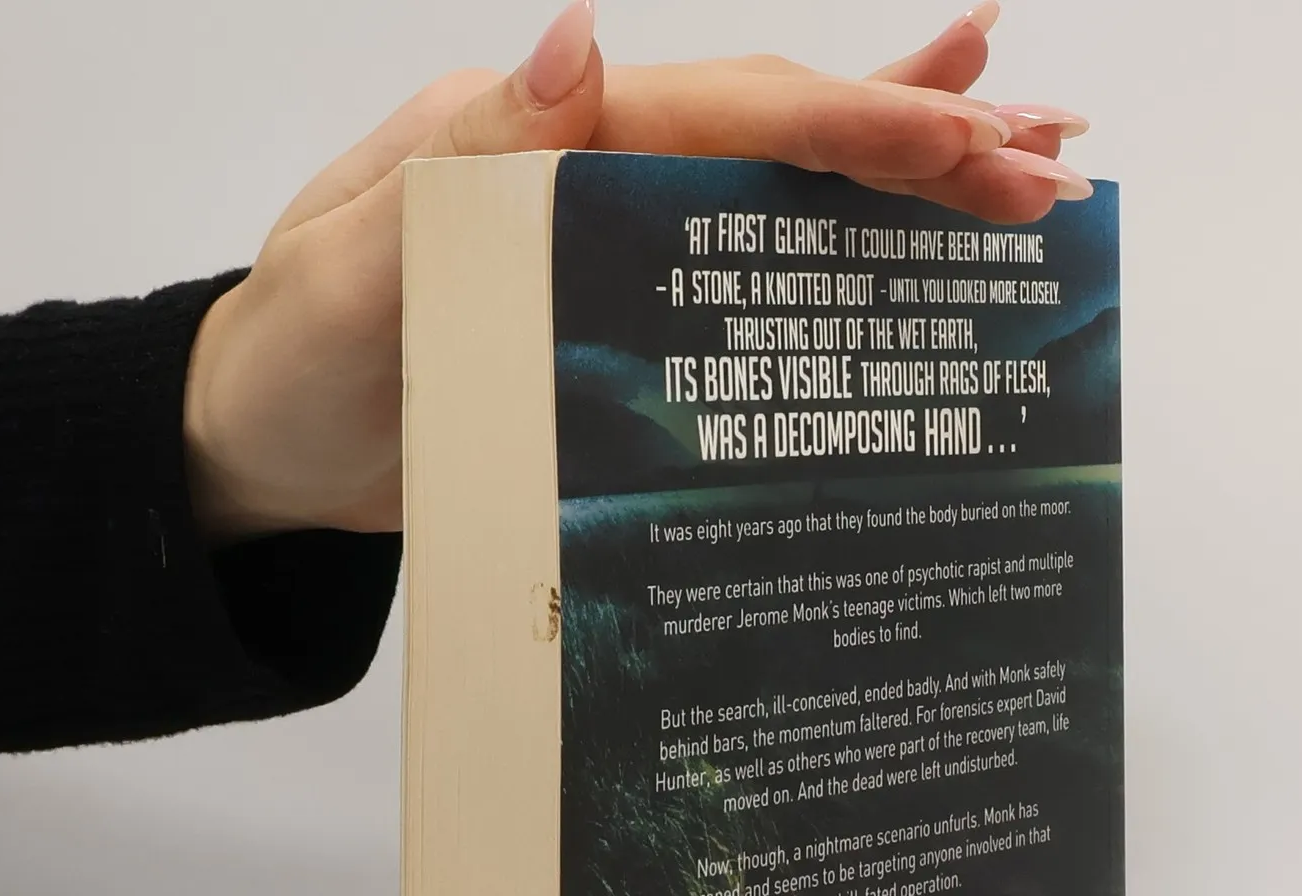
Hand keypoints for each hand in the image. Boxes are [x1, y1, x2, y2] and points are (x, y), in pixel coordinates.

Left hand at [184, 1, 1089, 542]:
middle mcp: (588, 167)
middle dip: (916, 138)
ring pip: (777, 190)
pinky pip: (737, 275)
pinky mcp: (613, 315)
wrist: (255, 448)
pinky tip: (894, 251)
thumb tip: (579, 41)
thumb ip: (468, 162)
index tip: (962, 138)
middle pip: (775, 134)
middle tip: (1047, 154)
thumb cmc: (287, 360)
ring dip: (901, 176)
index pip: (717, 111)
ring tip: (1029, 157)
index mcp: (535, 135)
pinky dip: (824, 254)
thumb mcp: (352, 262)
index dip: (845, 122)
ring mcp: (605, 240)